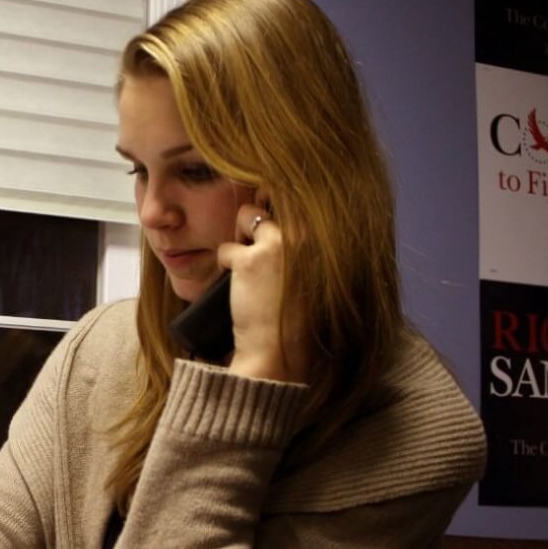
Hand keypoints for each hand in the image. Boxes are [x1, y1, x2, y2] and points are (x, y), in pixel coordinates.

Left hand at [215, 197, 311, 383]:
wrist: (279, 351)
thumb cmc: (293, 316)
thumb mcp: (309, 274)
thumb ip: (301, 245)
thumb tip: (279, 213)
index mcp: (321, 238)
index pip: (297, 197)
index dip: (277, 198)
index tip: (267, 206)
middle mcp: (304, 235)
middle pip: (270, 197)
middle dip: (255, 217)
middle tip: (253, 248)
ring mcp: (278, 244)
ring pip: (246, 215)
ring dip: (240, 238)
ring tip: (246, 269)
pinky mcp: (250, 260)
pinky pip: (226, 248)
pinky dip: (225, 265)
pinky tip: (237, 286)